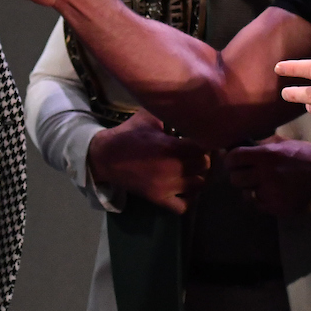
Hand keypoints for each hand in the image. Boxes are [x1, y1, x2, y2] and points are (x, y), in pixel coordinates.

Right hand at [88, 109, 209, 213]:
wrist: (105, 157)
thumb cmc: (129, 134)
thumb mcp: (149, 116)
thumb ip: (170, 112)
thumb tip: (188, 103)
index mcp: (172, 146)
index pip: (205, 147)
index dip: (206, 141)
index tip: (201, 137)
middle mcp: (173, 168)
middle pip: (205, 166)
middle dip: (203, 157)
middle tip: (196, 152)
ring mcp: (167, 187)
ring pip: (199, 184)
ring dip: (198, 176)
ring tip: (192, 168)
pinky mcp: (159, 199)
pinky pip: (184, 206)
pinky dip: (188, 198)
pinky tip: (185, 188)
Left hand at [224, 137, 310, 216]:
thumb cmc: (300, 155)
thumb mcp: (280, 143)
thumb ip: (257, 146)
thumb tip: (232, 146)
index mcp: (267, 155)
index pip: (233, 158)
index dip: (230, 160)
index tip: (233, 161)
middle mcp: (267, 175)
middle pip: (235, 179)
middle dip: (238, 175)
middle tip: (246, 173)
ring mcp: (272, 193)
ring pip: (245, 194)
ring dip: (250, 189)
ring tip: (261, 183)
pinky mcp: (277, 208)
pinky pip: (257, 205)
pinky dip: (260, 200)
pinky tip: (271, 192)